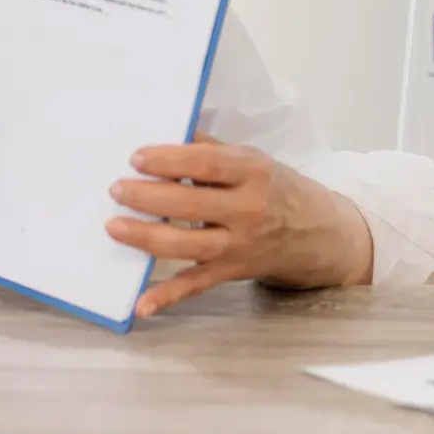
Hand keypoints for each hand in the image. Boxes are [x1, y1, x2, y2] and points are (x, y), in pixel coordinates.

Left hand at [106, 134, 374, 318]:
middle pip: (189, 205)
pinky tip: (140, 304)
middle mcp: (248, 210)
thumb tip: (165, 129)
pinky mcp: (232, 272)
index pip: (205, 164)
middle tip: (115, 189)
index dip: (169, 161)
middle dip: (147, 197)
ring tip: (114, 226)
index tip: (135, 158)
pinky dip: (167, 296)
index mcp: (253, 172)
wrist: (320, 233)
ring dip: (146, 238)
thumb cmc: (277, 188)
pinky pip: (195, 285)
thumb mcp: (252, 159)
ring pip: (186, 245)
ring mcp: (239, 245)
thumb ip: (209, 148)